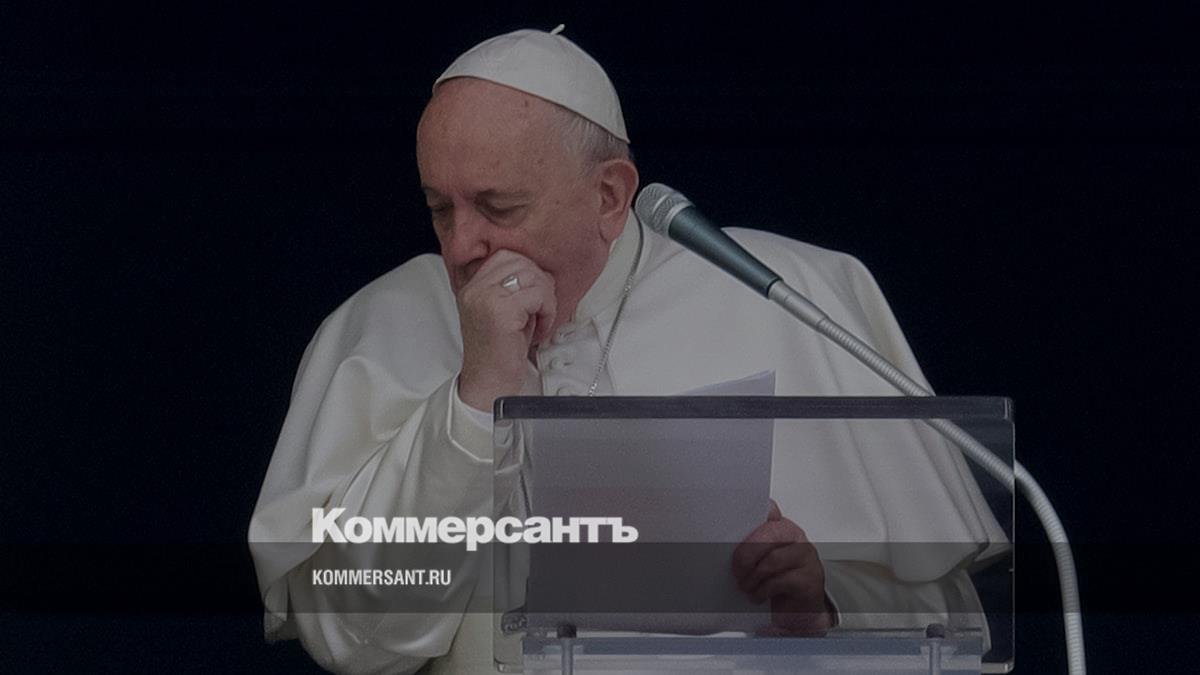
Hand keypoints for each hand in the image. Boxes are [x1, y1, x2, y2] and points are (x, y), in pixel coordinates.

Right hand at [455, 250, 556, 410]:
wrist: (488, 385)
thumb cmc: (499, 352)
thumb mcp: (502, 311)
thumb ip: (513, 288)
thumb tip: (542, 272)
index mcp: (472, 286)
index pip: (506, 255)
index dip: (528, 271)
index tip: (532, 297)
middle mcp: (475, 289)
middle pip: (522, 262)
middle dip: (540, 284)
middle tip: (540, 310)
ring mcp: (485, 298)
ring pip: (533, 276)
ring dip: (546, 299)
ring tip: (539, 320)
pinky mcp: (501, 311)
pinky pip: (538, 295)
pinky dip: (547, 312)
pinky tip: (538, 329)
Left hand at [732, 500, 833, 635]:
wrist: (799, 613)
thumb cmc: (777, 585)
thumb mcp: (761, 562)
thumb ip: (750, 548)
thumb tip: (723, 547)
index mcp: (782, 528)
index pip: (769, 510)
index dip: (752, 513)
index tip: (734, 526)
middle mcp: (796, 539)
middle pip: (768, 534)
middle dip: (746, 554)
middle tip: (737, 570)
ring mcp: (806, 558)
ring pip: (772, 559)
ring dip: (753, 576)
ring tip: (745, 586)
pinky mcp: (809, 580)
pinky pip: (780, 581)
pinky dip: (763, 590)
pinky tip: (758, 595)